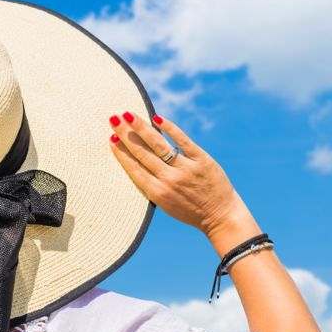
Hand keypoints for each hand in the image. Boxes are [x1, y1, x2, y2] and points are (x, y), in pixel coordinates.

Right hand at [106, 111, 254, 244]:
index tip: (111, 138)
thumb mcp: (164, 204)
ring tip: (129, 115)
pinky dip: (170, 129)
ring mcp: (186, 169)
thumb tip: (135, 159)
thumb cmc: (188, 210)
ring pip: (159, 145)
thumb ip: (151, 184)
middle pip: (143, 153)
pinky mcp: (203, 161)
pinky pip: (183, 141)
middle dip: (126, 135)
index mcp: (157, 192)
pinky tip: (158, 119)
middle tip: (114, 119)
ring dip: (141, 128)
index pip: (133, 167)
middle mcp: (169, 180)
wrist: (221, 216)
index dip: (121, 152)